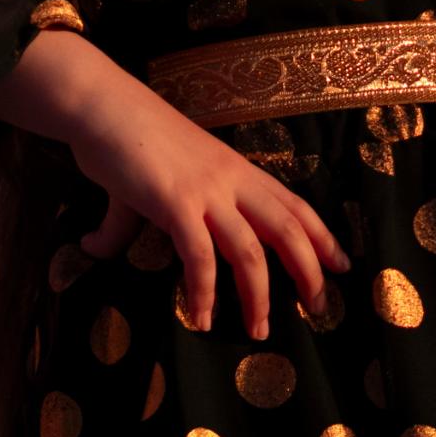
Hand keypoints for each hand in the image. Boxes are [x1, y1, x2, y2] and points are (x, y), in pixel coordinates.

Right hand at [0, 32, 347, 339]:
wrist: (101, 105)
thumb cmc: (125, 137)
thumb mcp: (149, 179)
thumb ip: (132, 219)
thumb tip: (94, 247)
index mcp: (235, 169)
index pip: (293, 204)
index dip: (321, 235)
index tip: (341, 264)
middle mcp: (230, 180)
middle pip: (287, 228)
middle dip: (308, 270)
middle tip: (318, 306)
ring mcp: (206, 191)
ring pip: (249, 251)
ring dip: (257, 297)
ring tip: (257, 331)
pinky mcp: (176, 203)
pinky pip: (200, 256)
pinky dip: (204, 291)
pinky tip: (202, 317)